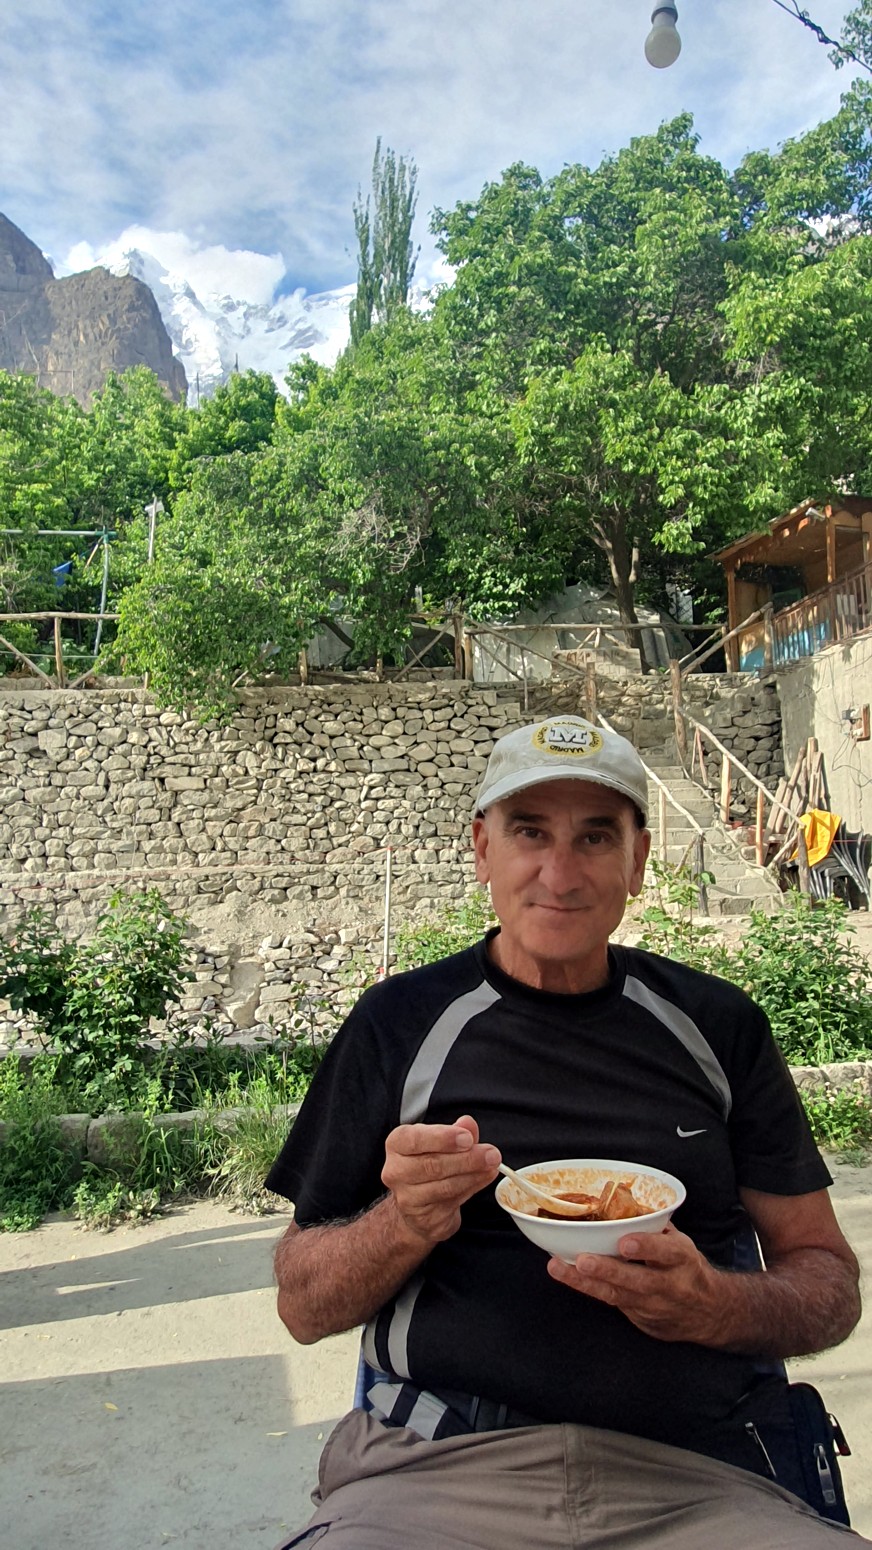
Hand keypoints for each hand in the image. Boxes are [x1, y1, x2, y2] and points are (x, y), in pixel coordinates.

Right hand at [381, 1114, 500, 1246]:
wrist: (418, 1205)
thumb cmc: (429, 1164)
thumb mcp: (441, 1141)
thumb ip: (456, 1131)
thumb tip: (468, 1124)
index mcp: (397, 1144)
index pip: (415, 1139)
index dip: (443, 1138)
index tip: (467, 1138)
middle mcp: (396, 1171)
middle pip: (433, 1164)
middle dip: (467, 1158)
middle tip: (491, 1154)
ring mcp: (407, 1197)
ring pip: (444, 1186)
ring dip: (473, 1175)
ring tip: (492, 1165)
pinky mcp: (423, 1217)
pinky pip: (452, 1201)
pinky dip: (472, 1188)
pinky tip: (484, 1177)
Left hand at [546, 1224, 724, 1344]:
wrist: (709, 1314)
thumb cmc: (687, 1269)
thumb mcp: (681, 1244)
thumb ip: (655, 1227)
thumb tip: (624, 1198)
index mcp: (682, 1259)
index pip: (667, 1253)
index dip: (647, 1247)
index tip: (625, 1242)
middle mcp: (670, 1285)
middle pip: (638, 1280)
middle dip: (608, 1270)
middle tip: (583, 1260)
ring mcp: (653, 1306)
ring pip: (618, 1295)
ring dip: (586, 1282)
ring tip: (559, 1268)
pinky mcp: (640, 1320)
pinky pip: (612, 1303)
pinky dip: (589, 1289)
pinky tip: (567, 1275)